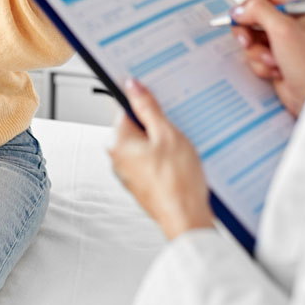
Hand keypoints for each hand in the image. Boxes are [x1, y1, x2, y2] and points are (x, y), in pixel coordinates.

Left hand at [110, 79, 213, 239]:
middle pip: (137, 128)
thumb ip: (148, 108)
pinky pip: (152, 162)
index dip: (146, 104)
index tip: (160, 102)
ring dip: (164, 143)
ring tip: (182, 150)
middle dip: (157, 125)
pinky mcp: (143, 184)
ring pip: (146, 146)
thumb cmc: (177, 181)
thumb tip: (133, 86)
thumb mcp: (167, 134)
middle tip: (177, 129)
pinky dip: (166, 159)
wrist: (186, 219)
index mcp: (118, 142)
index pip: (126, 109)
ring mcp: (130, 173)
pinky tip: (181, 164)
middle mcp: (118, 158)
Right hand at [231, 0, 304, 116]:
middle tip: (247, 40)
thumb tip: (239, 9)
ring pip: (251, 37)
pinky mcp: (272, 58)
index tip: (243, 16)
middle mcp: (289, 23)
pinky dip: (260, 64)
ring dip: (257, 52)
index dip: (251, 3)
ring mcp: (280, 41)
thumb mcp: (283, 29)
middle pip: (253, 16)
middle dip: (249, 32)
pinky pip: (253, 54)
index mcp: (298, 9)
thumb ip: (259, 11)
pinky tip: (275, 70)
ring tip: (273, 60)